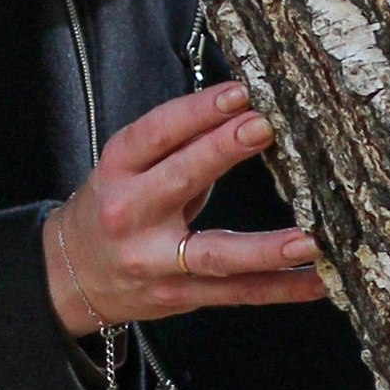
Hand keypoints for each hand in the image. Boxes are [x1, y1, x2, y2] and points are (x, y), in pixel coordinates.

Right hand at [45, 84, 326, 337]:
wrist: (71, 275)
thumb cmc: (114, 208)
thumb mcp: (129, 168)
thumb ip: (180, 144)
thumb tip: (239, 108)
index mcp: (118, 170)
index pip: (156, 134)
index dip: (196, 112)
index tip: (238, 93)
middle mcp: (132, 215)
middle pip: (180, 180)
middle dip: (223, 152)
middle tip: (265, 127)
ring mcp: (156, 262)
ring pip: (216, 255)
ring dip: (266, 249)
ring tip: (309, 239)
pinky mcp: (180, 296)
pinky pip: (237, 293)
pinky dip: (280, 288)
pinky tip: (317, 280)